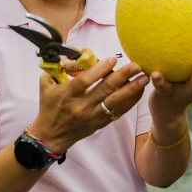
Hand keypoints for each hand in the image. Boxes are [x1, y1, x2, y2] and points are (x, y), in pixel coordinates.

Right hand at [31, 57, 148, 153]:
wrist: (51, 136)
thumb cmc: (49, 107)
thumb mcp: (46, 85)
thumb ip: (56, 68)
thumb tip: (70, 55)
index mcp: (68, 95)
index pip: (85, 80)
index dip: (99, 70)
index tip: (112, 59)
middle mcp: (82, 106)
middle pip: (105, 90)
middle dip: (123, 76)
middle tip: (137, 65)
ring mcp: (93, 116)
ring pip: (115, 102)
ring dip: (132, 89)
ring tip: (145, 78)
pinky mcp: (100, 123)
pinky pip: (118, 111)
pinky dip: (130, 101)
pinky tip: (140, 91)